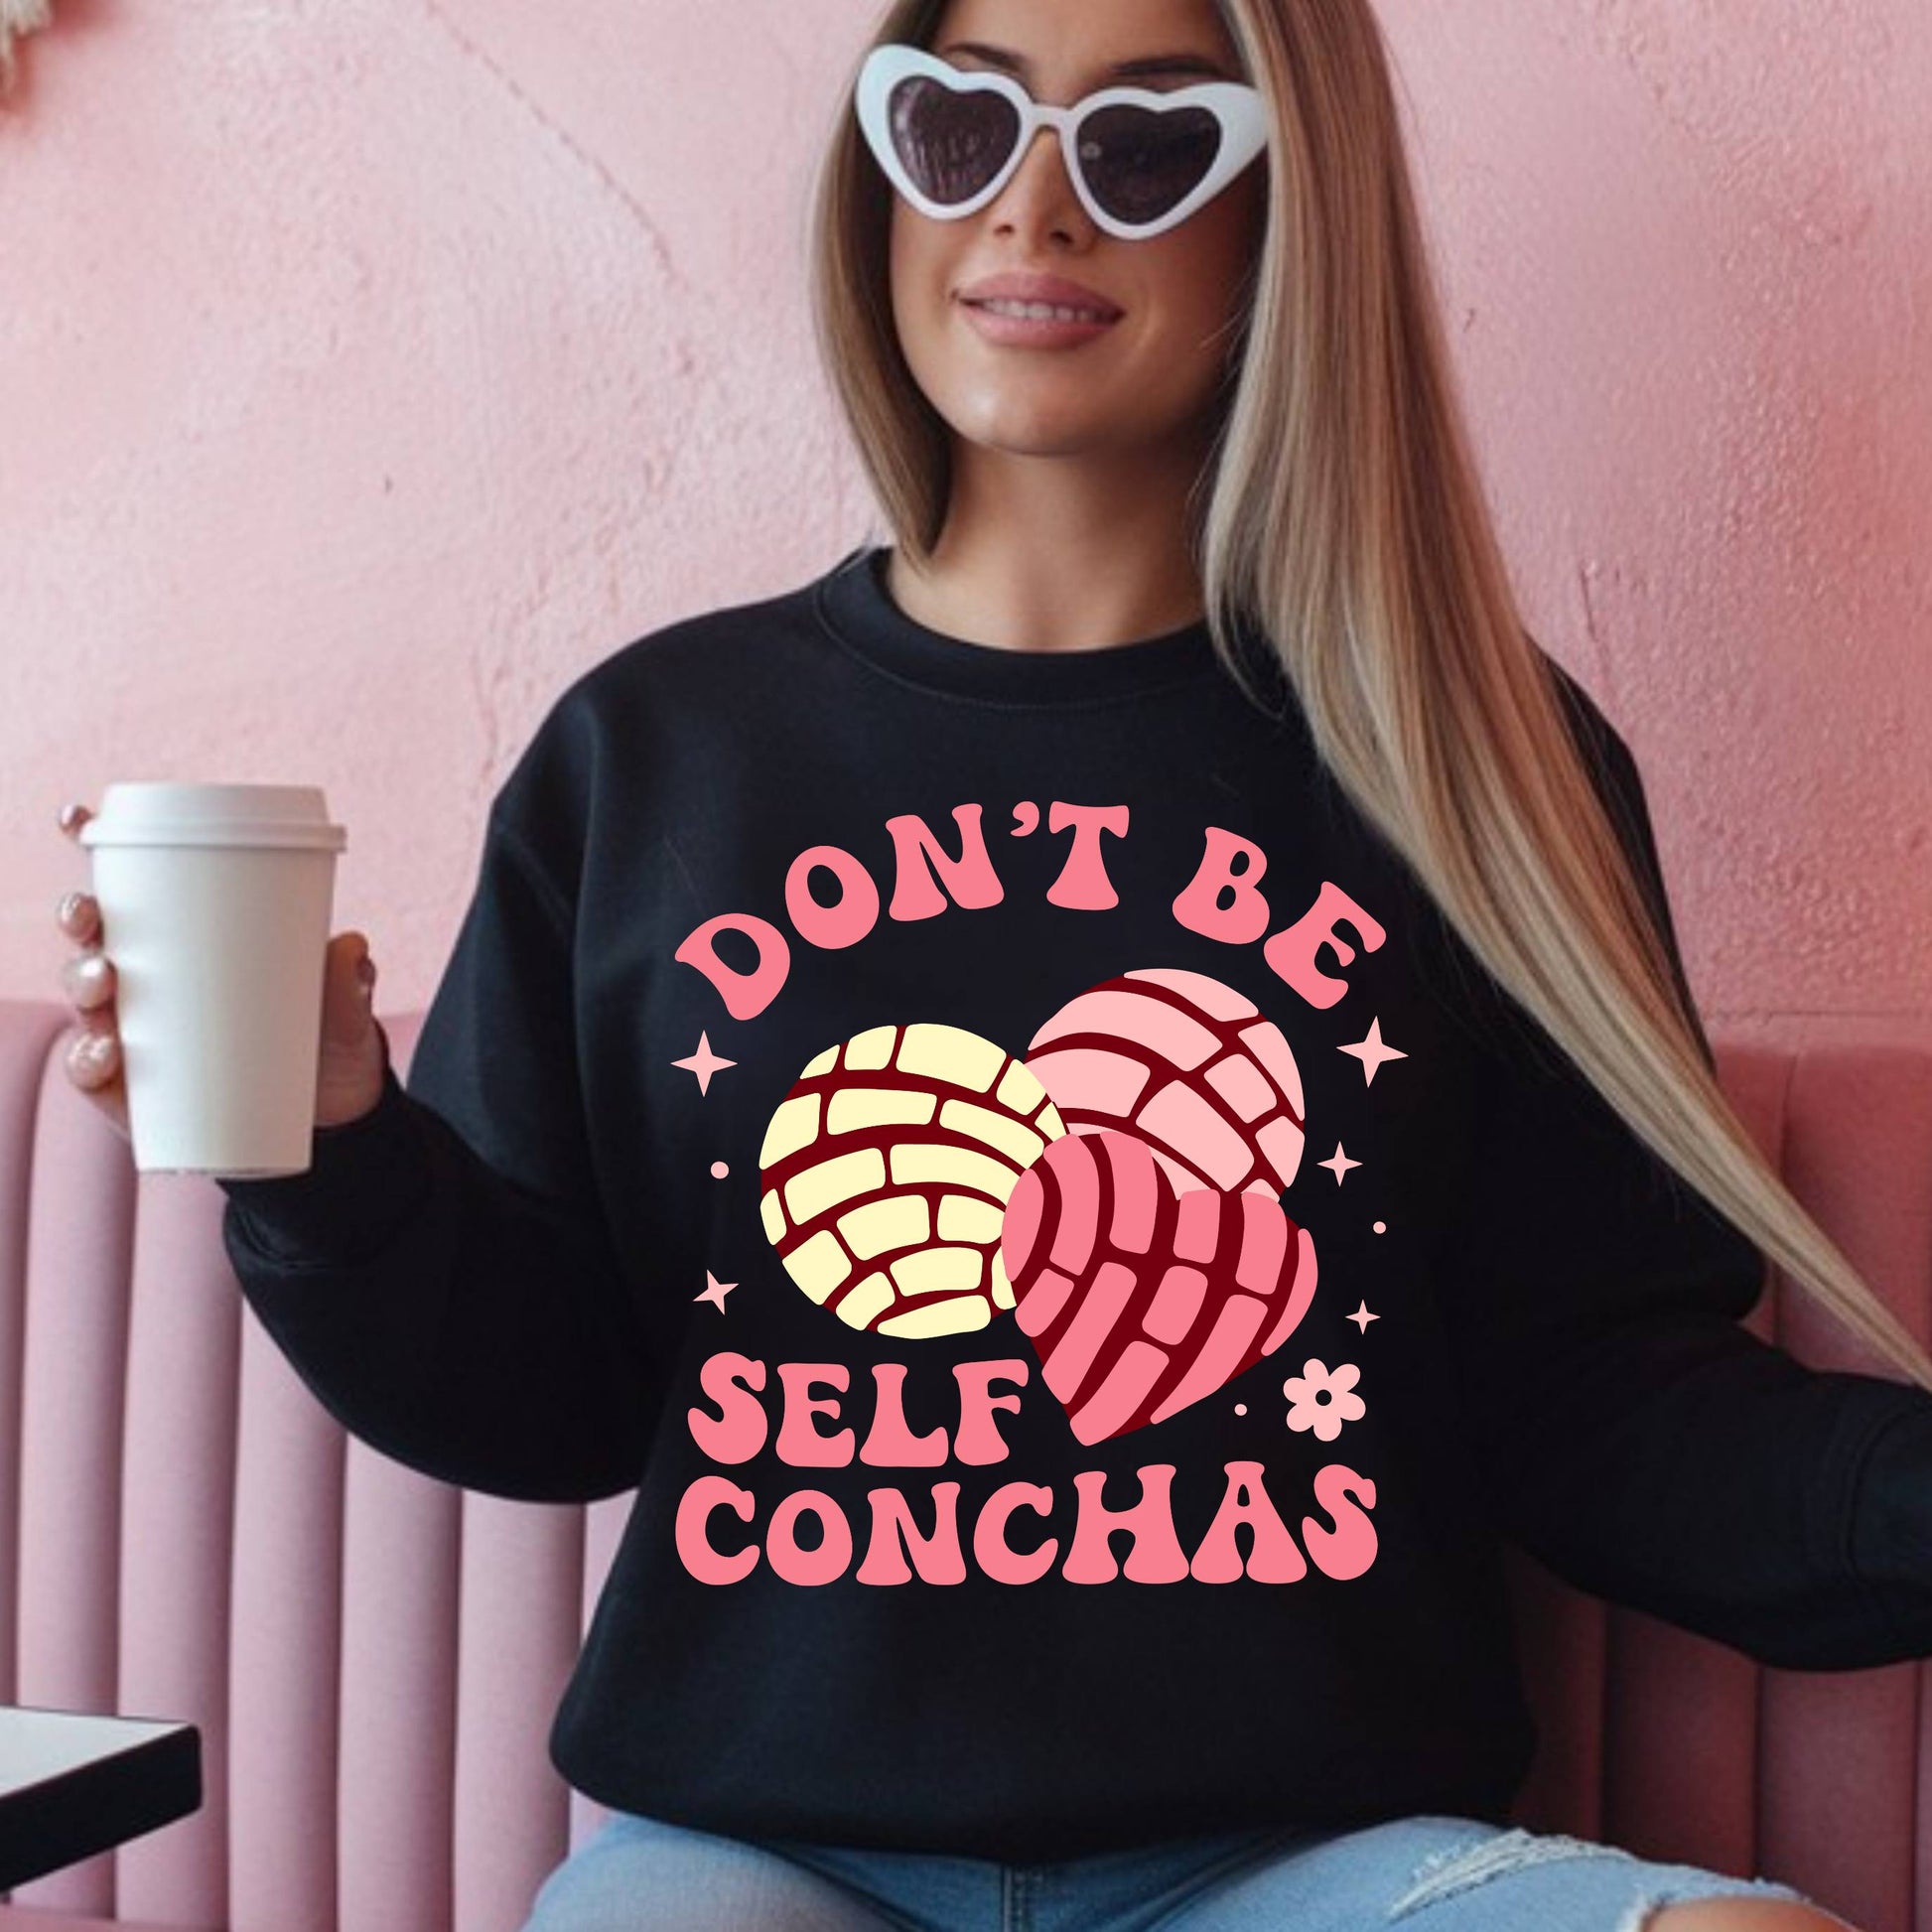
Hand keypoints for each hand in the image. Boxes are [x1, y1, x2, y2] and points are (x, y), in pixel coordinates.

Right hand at [55, 799, 389, 1140]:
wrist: (332, 1113)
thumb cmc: (325, 1037)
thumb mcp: (342, 1007)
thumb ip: (349, 980)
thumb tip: (353, 947)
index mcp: (188, 940)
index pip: (132, 889)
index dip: (94, 848)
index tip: (75, 819)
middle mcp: (149, 980)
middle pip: (94, 936)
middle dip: (80, 916)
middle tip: (91, 916)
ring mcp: (136, 1033)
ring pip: (86, 996)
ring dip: (80, 981)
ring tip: (104, 981)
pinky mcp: (132, 1091)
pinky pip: (93, 1073)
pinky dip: (89, 1061)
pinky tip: (102, 1052)